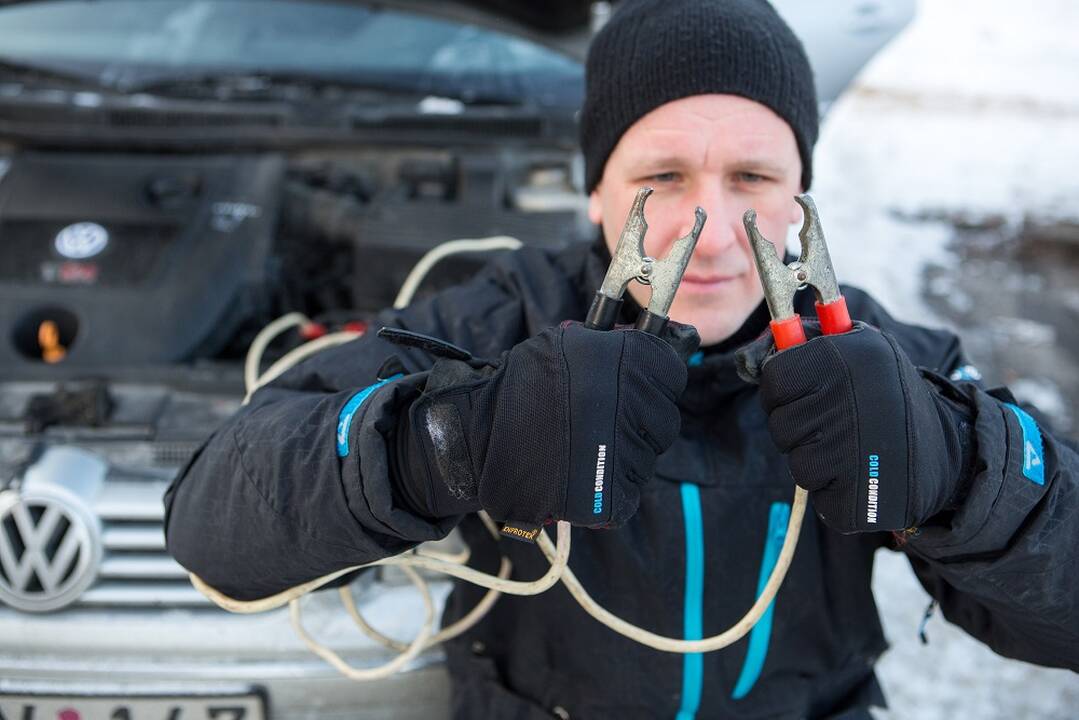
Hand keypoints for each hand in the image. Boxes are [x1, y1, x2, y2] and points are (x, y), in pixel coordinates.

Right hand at [396, 321, 698, 528]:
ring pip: (647, 453)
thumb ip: (609, 343)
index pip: (671, 368)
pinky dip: (610, 483)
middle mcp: (635, 403)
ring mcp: (630, 451)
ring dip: (623, 450)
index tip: (636, 382)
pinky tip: (580, 470)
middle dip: (639, 417)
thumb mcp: (565, 344)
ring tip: (581, 445)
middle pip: (663, 415)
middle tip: (598, 418)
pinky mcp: (617, 494)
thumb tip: (646, 338)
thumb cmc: (518, 388)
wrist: (478, 438)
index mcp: (627, 360)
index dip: (654, 376)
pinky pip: (629, 486)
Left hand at [739, 322, 970, 532]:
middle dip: (801, 427)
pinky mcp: (851, 496)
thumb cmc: (891, 397)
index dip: (784, 389)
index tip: (803, 392)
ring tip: (855, 449)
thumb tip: (752, 356)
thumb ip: (808, 345)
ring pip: (796, 460)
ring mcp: (847, 450)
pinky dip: (833, 489)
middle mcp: (844, 399)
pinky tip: (861, 474)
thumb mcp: (862, 351)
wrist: (951, 452)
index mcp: (843, 358)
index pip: (774, 377)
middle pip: (779, 422)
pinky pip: (816, 492)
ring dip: (817, 459)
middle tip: (839, 424)